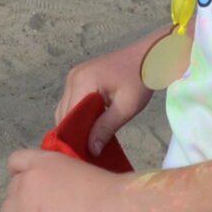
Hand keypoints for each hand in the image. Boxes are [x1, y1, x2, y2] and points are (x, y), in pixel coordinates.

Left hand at [0, 149, 122, 211]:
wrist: (108, 206)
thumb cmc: (104, 189)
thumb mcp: (78, 170)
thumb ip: (60, 177)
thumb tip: (58, 193)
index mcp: (43, 159)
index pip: (14, 161)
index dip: (21, 176)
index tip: (36, 190)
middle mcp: (28, 176)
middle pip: (10, 190)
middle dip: (22, 202)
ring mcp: (23, 199)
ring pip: (5, 211)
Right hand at [57, 37, 156, 155]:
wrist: (147, 57)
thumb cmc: (140, 80)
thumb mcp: (126, 108)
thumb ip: (106, 128)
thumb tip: (91, 150)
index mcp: (83, 82)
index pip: (69, 116)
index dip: (74, 136)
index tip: (83, 154)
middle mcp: (73, 77)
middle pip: (64, 114)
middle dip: (74, 132)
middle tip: (88, 151)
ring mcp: (74, 76)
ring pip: (66, 108)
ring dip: (76, 124)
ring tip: (90, 141)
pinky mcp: (79, 77)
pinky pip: (72, 101)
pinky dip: (78, 115)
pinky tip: (91, 126)